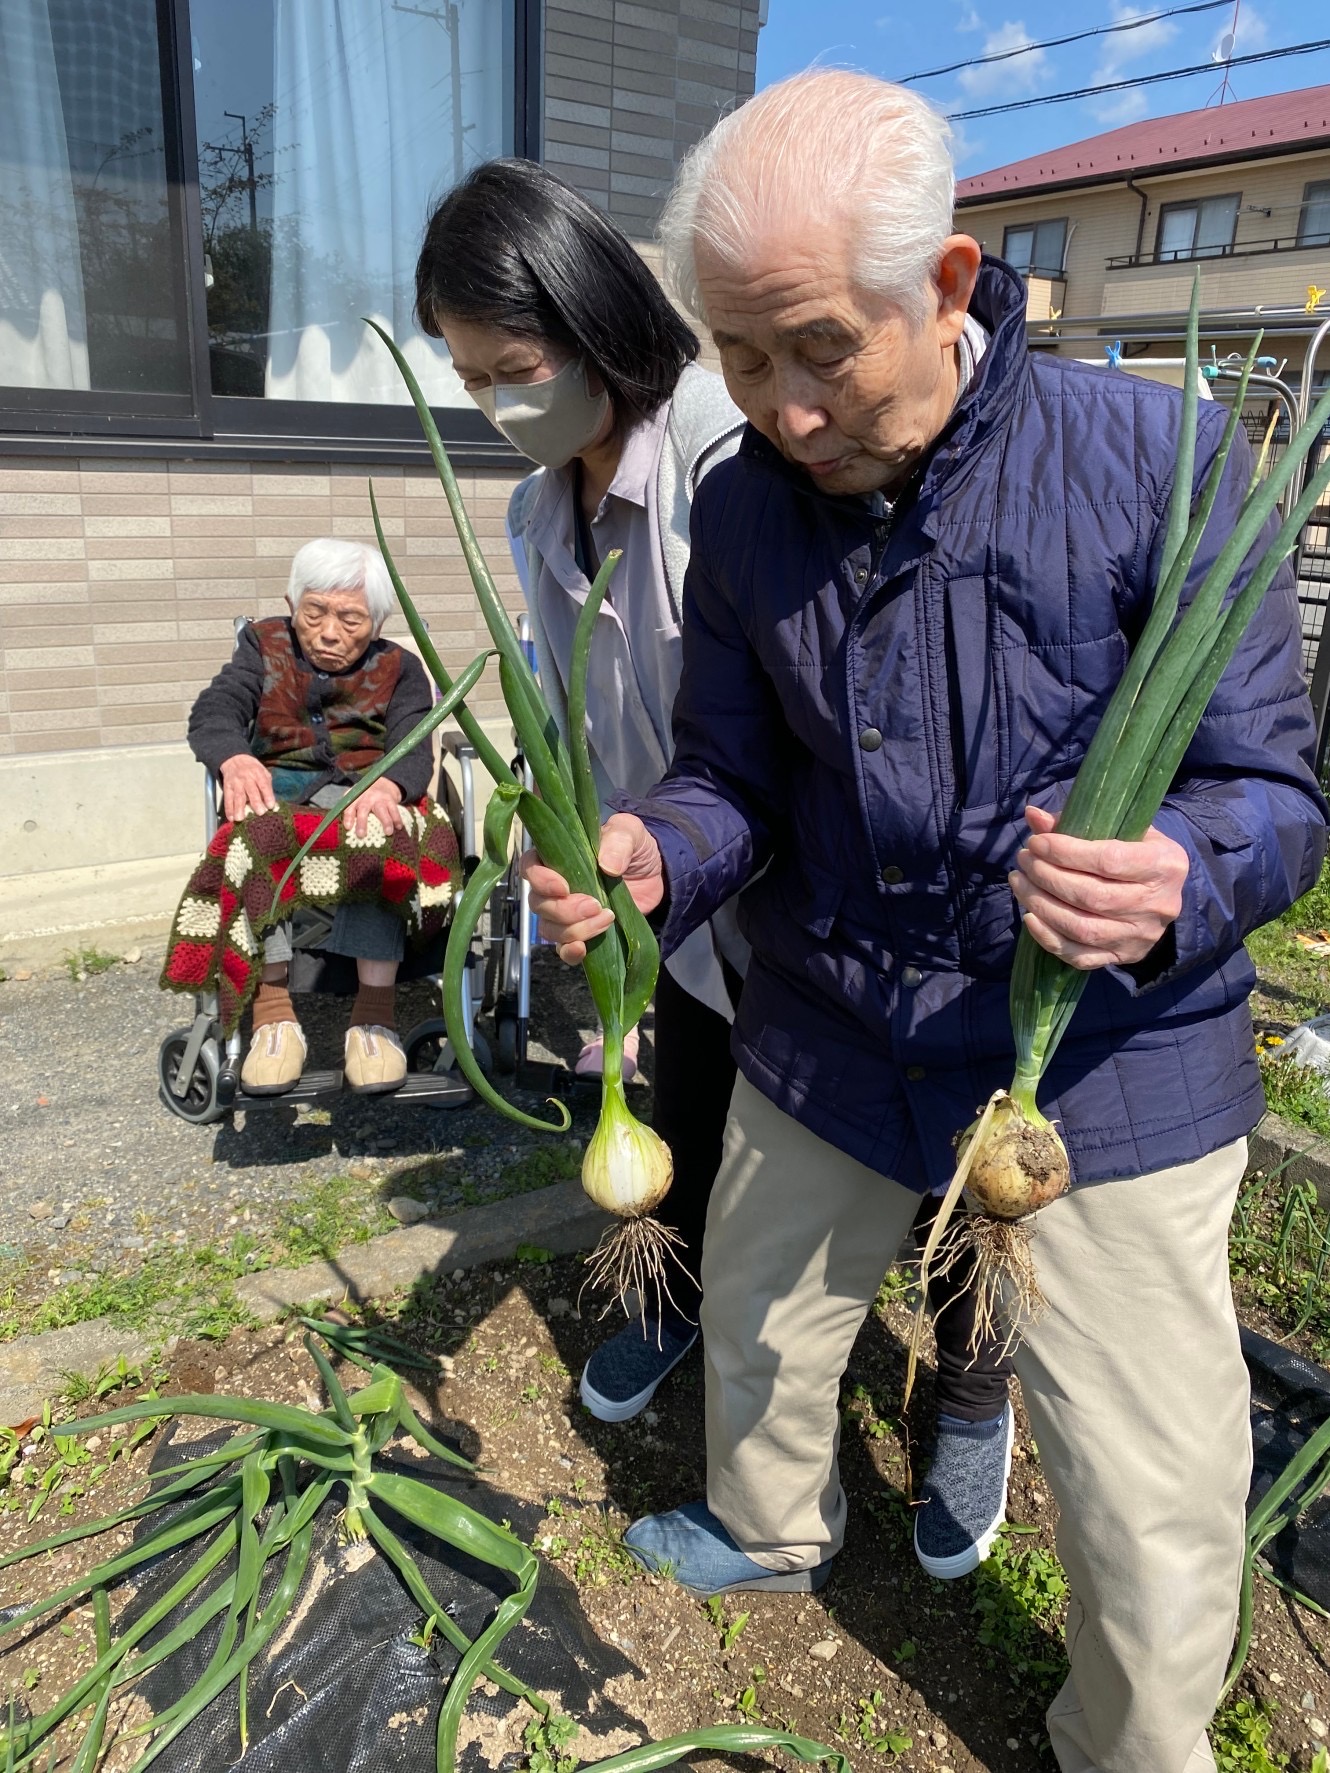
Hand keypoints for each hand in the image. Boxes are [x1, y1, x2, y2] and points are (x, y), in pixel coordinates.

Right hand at [219, 753, 276, 820]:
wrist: (234, 759)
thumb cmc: (253, 769)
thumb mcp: (263, 772)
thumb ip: (267, 786)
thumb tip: (273, 804)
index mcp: (258, 774)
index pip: (264, 785)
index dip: (268, 795)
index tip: (271, 806)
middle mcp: (247, 778)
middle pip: (251, 791)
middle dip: (256, 803)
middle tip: (260, 813)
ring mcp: (236, 783)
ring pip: (238, 796)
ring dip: (238, 808)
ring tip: (240, 819)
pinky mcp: (227, 787)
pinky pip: (227, 798)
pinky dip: (228, 809)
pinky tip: (231, 818)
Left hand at [345, 776, 404, 837]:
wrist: (381, 784)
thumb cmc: (364, 798)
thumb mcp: (354, 799)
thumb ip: (350, 811)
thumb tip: (346, 830)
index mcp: (355, 798)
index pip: (349, 807)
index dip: (348, 817)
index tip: (348, 827)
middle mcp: (366, 798)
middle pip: (363, 809)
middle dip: (362, 822)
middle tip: (361, 835)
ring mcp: (379, 799)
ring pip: (382, 810)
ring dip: (386, 821)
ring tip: (388, 833)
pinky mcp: (390, 800)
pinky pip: (394, 810)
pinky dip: (397, 819)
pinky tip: (399, 827)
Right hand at [522, 812, 663, 963]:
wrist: (656, 877)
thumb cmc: (634, 848)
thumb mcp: (630, 833)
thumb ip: (619, 840)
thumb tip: (607, 865)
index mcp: (557, 856)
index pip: (530, 867)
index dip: (540, 880)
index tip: (564, 888)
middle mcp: (554, 887)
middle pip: (539, 904)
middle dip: (565, 910)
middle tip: (595, 905)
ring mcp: (566, 913)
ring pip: (549, 928)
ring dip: (575, 929)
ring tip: (606, 919)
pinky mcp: (581, 933)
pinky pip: (563, 949)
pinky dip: (569, 952)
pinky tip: (583, 949)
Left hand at [1010, 804, 1187, 970]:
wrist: (1163, 892)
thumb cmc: (1136, 851)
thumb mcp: (1119, 829)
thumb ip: (1077, 822)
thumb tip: (1033, 816)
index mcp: (1164, 865)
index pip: (1109, 861)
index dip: (1066, 852)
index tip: (1036, 843)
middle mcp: (1158, 904)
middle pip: (1092, 896)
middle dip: (1047, 876)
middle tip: (1024, 860)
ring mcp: (1141, 936)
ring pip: (1082, 928)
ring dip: (1041, 904)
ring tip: (1019, 882)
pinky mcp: (1124, 956)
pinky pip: (1080, 956)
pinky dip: (1048, 937)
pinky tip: (1030, 916)